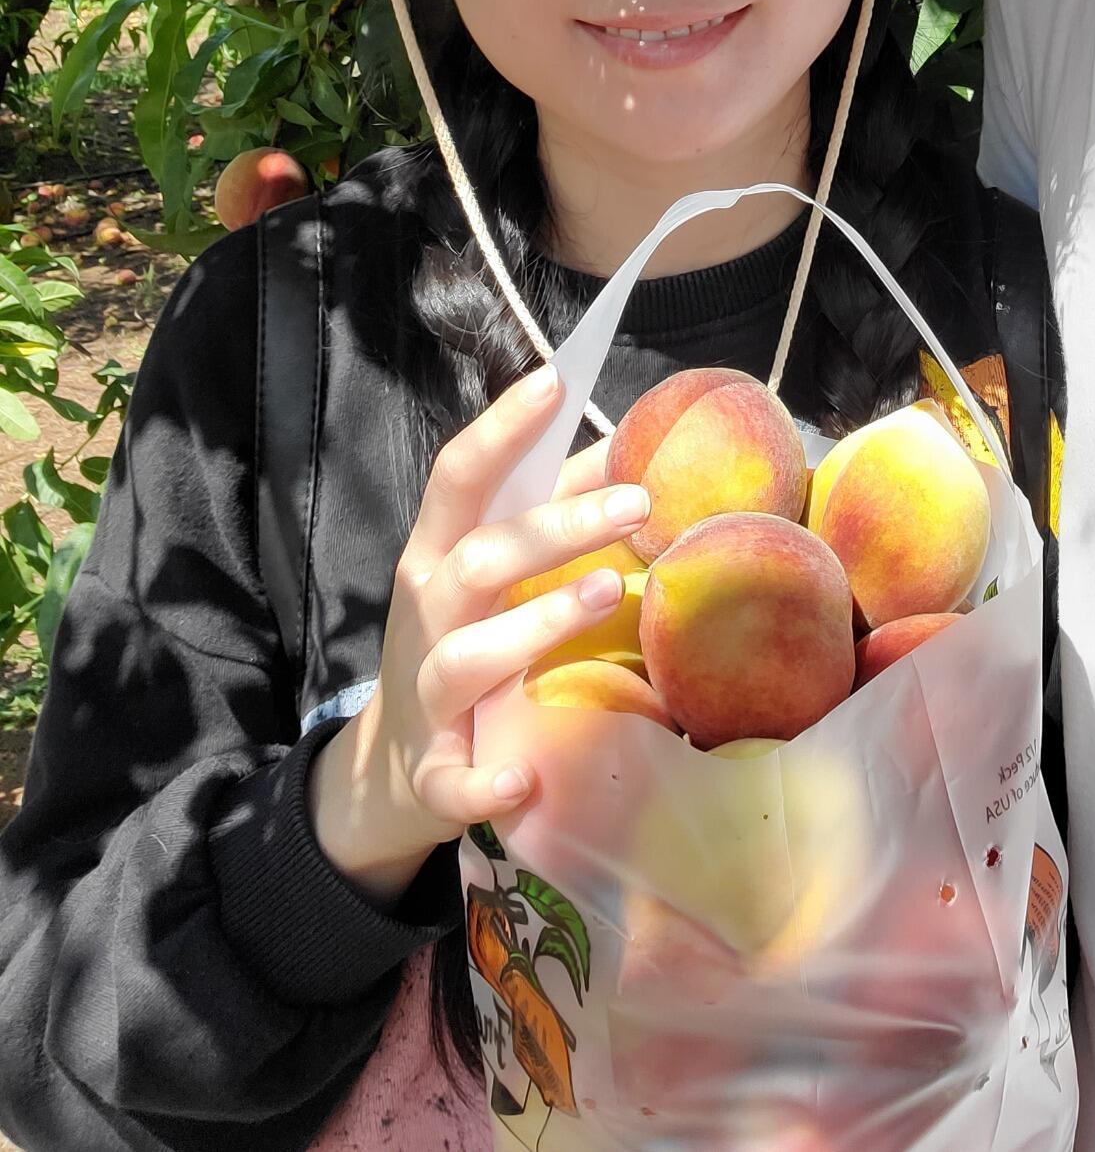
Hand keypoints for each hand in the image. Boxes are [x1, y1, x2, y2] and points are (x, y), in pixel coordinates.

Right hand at [308, 365, 646, 907]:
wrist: (387, 771)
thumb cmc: (463, 640)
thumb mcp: (490, 571)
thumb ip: (549, 511)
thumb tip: (630, 451)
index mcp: (438, 554)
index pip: (460, 477)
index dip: (503, 427)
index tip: (555, 379)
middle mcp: (426, 615)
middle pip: (481, 558)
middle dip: (556, 527)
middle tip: (638, 504)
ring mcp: (425, 695)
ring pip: (469, 655)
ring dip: (537, 625)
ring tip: (611, 594)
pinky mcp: (432, 774)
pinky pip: (452, 783)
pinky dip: (483, 784)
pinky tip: (522, 780)